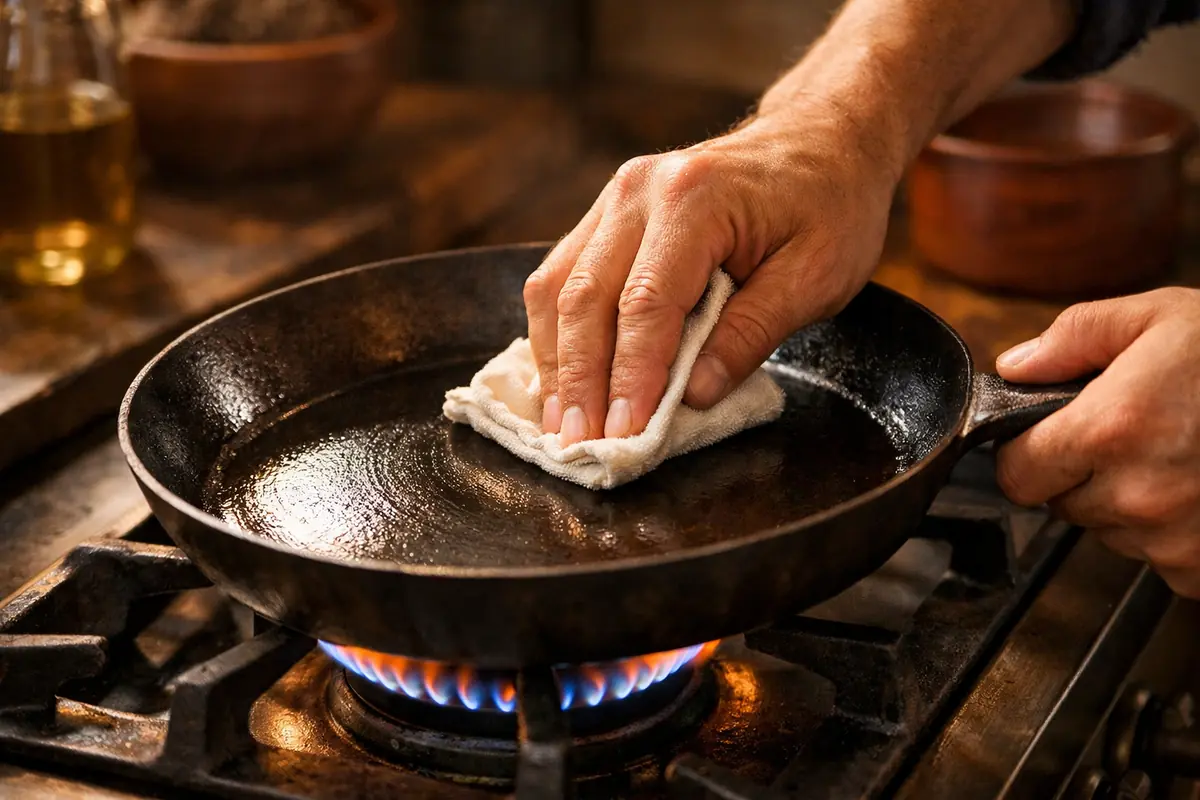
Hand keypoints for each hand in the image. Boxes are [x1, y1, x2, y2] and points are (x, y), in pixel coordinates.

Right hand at [522, 102, 899, 444]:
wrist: (821, 139)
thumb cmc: (829, 205)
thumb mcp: (816, 276)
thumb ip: (751, 335)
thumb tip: (693, 397)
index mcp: (694, 200)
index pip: (646, 305)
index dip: (631, 377)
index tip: (624, 436)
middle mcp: (638, 192)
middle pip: (584, 298)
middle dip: (578, 381)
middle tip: (576, 445)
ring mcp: (615, 198)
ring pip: (557, 288)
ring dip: (555, 362)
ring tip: (560, 425)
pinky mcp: (606, 215)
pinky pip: (562, 276)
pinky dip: (557, 333)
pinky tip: (562, 379)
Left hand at [994, 288, 1199, 597]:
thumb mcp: (1158, 318)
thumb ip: (1073, 338)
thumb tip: (1017, 367)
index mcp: (1110, 430)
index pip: (1016, 475)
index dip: (1027, 453)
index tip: (1047, 439)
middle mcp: (1137, 494)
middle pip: (1062, 506)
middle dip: (1081, 474)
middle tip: (1132, 438)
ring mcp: (1174, 539)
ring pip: (1111, 532)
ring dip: (1128, 503)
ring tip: (1177, 458)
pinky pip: (1160, 559)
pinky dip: (1172, 533)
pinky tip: (1199, 491)